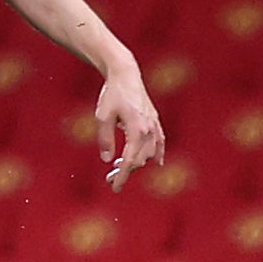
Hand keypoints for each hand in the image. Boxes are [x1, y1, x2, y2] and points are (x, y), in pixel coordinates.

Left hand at [94, 69, 164, 190]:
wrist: (125, 73)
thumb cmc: (112, 94)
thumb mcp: (102, 116)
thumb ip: (105, 139)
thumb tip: (107, 160)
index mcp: (137, 130)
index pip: (130, 161)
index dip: (122, 177)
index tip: (114, 188)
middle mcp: (149, 129)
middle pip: (140, 160)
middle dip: (126, 172)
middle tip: (109, 178)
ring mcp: (154, 125)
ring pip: (149, 154)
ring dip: (137, 163)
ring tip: (120, 166)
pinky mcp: (155, 121)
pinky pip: (160, 143)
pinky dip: (158, 154)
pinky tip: (156, 163)